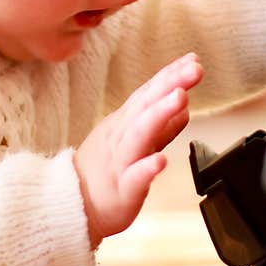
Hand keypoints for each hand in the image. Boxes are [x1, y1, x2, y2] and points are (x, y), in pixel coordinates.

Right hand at [73, 52, 203, 247]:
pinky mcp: (121, 190)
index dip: (171, 75)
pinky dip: (148, 167)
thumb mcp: (132, 142)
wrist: (71, 206)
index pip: (149, 93)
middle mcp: (122, 137)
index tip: (193, 59)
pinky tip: (161, 161)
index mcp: (125, 123)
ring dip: (161, 113)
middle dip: (171, 84)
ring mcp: (120, 162)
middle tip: (195, 68)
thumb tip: (184, 106)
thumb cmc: (104, 174)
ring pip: (140, 134)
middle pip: (147, 105)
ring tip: (180, 97)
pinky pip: (134, 177)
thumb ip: (161, 127)